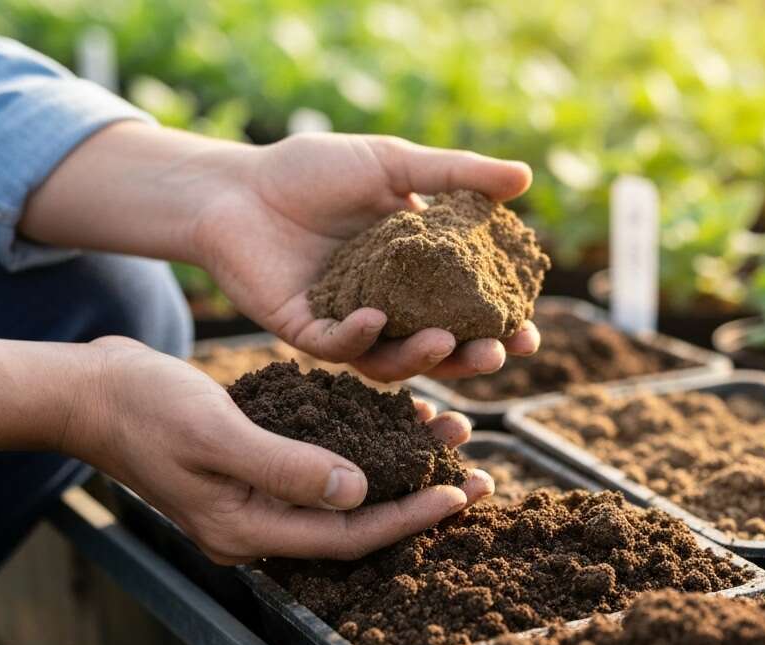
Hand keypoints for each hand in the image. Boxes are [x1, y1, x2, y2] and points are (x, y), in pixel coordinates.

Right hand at [67, 337, 492, 562]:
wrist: (86, 391)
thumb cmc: (143, 408)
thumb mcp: (217, 433)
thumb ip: (286, 467)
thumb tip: (358, 492)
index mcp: (245, 528)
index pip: (346, 535)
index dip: (408, 517)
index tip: (461, 492)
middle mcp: (253, 524)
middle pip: (353, 521)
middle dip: (416, 493)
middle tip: (477, 466)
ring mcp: (250, 498)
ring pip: (341, 491)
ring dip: (394, 464)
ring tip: (447, 431)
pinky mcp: (250, 468)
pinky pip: (317, 465)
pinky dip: (358, 444)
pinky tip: (392, 416)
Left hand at [189, 133, 540, 380]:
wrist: (236, 185)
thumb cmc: (312, 170)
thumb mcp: (391, 164)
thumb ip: (456, 175)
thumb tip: (526, 177)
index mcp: (416, 273)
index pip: (468, 306)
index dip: (500, 321)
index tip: (528, 328)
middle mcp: (388, 306)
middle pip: (440, 345)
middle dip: (472, 356)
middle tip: (499, 353)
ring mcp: (348, 324)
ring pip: (393, 359)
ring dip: (423, 358)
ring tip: (447, 343)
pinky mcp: (306, 332)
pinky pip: (339, 345)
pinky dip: (359, 335)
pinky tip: (376, 318)